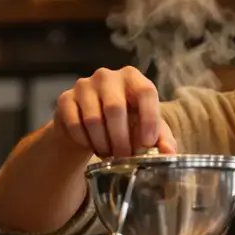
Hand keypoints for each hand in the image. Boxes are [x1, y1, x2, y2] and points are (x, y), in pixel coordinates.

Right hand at [53, 67, 177, 157]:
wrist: (89, 125)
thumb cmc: (125, 123)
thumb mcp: (146, 129)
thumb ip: (161, 139)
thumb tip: (170, 153)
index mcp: (133, 78)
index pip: (145, 91)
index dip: (148, 118)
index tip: (148, 143)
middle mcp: (107, 76)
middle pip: (115, 108)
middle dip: (121, 139)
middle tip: (125, 157)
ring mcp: (84, 85)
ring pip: (93, 120)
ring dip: (103, 144)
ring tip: (109, 154)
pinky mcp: (65, 99)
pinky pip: (75, 125)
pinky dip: (86, 142)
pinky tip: (92, 146)